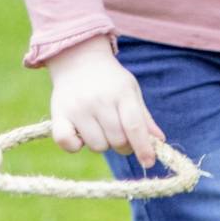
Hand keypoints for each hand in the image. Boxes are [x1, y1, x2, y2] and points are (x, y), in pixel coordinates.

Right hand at [46, 38, 161, 165]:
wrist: (77, 58)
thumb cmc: (110, 80)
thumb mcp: (130, 91)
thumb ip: (144, 118)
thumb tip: (160, 141)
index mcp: (121, 93)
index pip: (134, 127)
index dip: (144, 148)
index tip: (148, 162)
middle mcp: (99, 100)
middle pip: (117, 140)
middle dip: (123, 145)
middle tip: (119, 135)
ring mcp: (77, 108)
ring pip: (97, 146)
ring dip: (102, 143)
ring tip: (99, 128)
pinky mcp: (59, 114)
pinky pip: (67, 143)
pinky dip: (75, 146)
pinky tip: (80, 135)